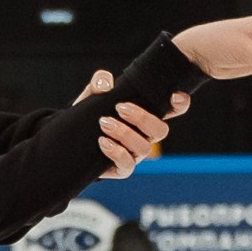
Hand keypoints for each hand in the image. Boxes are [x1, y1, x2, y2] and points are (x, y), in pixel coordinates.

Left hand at [75, 71, 190, 180]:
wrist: (71, 143)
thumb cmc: (89, 118)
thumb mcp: (91, 98)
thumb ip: (98, 85)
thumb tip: (105, 82)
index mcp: (144, 117)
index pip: (171, 110)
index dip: (179, 104)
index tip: (174, 96)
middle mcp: (144, 136)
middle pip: (161, 130)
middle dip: (143, 118)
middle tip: (120, 108)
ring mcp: (135, 153)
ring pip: (144, 147)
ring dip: (125, 133)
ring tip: (104, 123)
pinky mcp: (122, 168)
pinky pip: (128, 164)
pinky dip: (116, 152)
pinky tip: (103, 142)